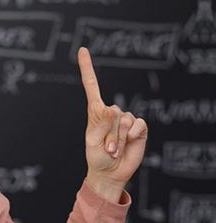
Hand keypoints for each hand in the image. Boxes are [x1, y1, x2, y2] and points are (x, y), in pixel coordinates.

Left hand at [77, 47, 147, 199]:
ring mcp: (125, 119)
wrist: (111, 172)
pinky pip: (137, 125)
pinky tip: (127, 145)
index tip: (82, 50)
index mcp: (95, 111)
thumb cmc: (97, 156)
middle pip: (111, 112)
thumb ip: (102, 124)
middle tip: (105, 147)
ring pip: (124, 121)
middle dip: (108, 134)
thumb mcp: (93, 141)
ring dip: (117, 139)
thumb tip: (114, 107)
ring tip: (113, 149)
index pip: (91, 85)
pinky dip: (131, 137)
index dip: (87, 67)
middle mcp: (111, 112)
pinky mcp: (138, 127)